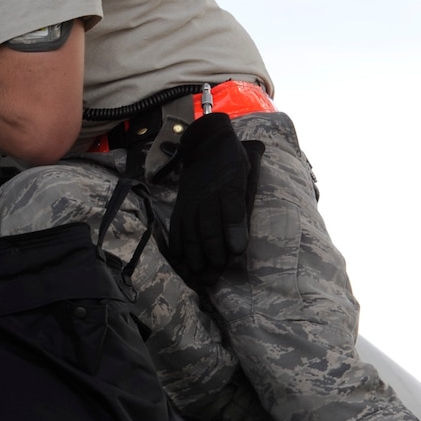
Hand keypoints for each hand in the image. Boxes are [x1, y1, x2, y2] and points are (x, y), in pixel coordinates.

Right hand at [165, 114, 264, 287]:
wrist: (207, 143)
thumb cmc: (231, 163)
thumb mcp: (243, 177)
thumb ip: (239, 208)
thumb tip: (238, 245)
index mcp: (228, 189)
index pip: (230, 215)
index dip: (233, 236)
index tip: (236, 253)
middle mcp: (206, 198)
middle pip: (207, 231)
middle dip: (211, 255)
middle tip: (214, 276)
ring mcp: (191, 203)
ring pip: (190, 232)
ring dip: (193, 256)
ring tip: (197, 275)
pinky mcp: (181, 206)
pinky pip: (176, 227)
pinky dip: (177, 244)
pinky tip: (180, 260)